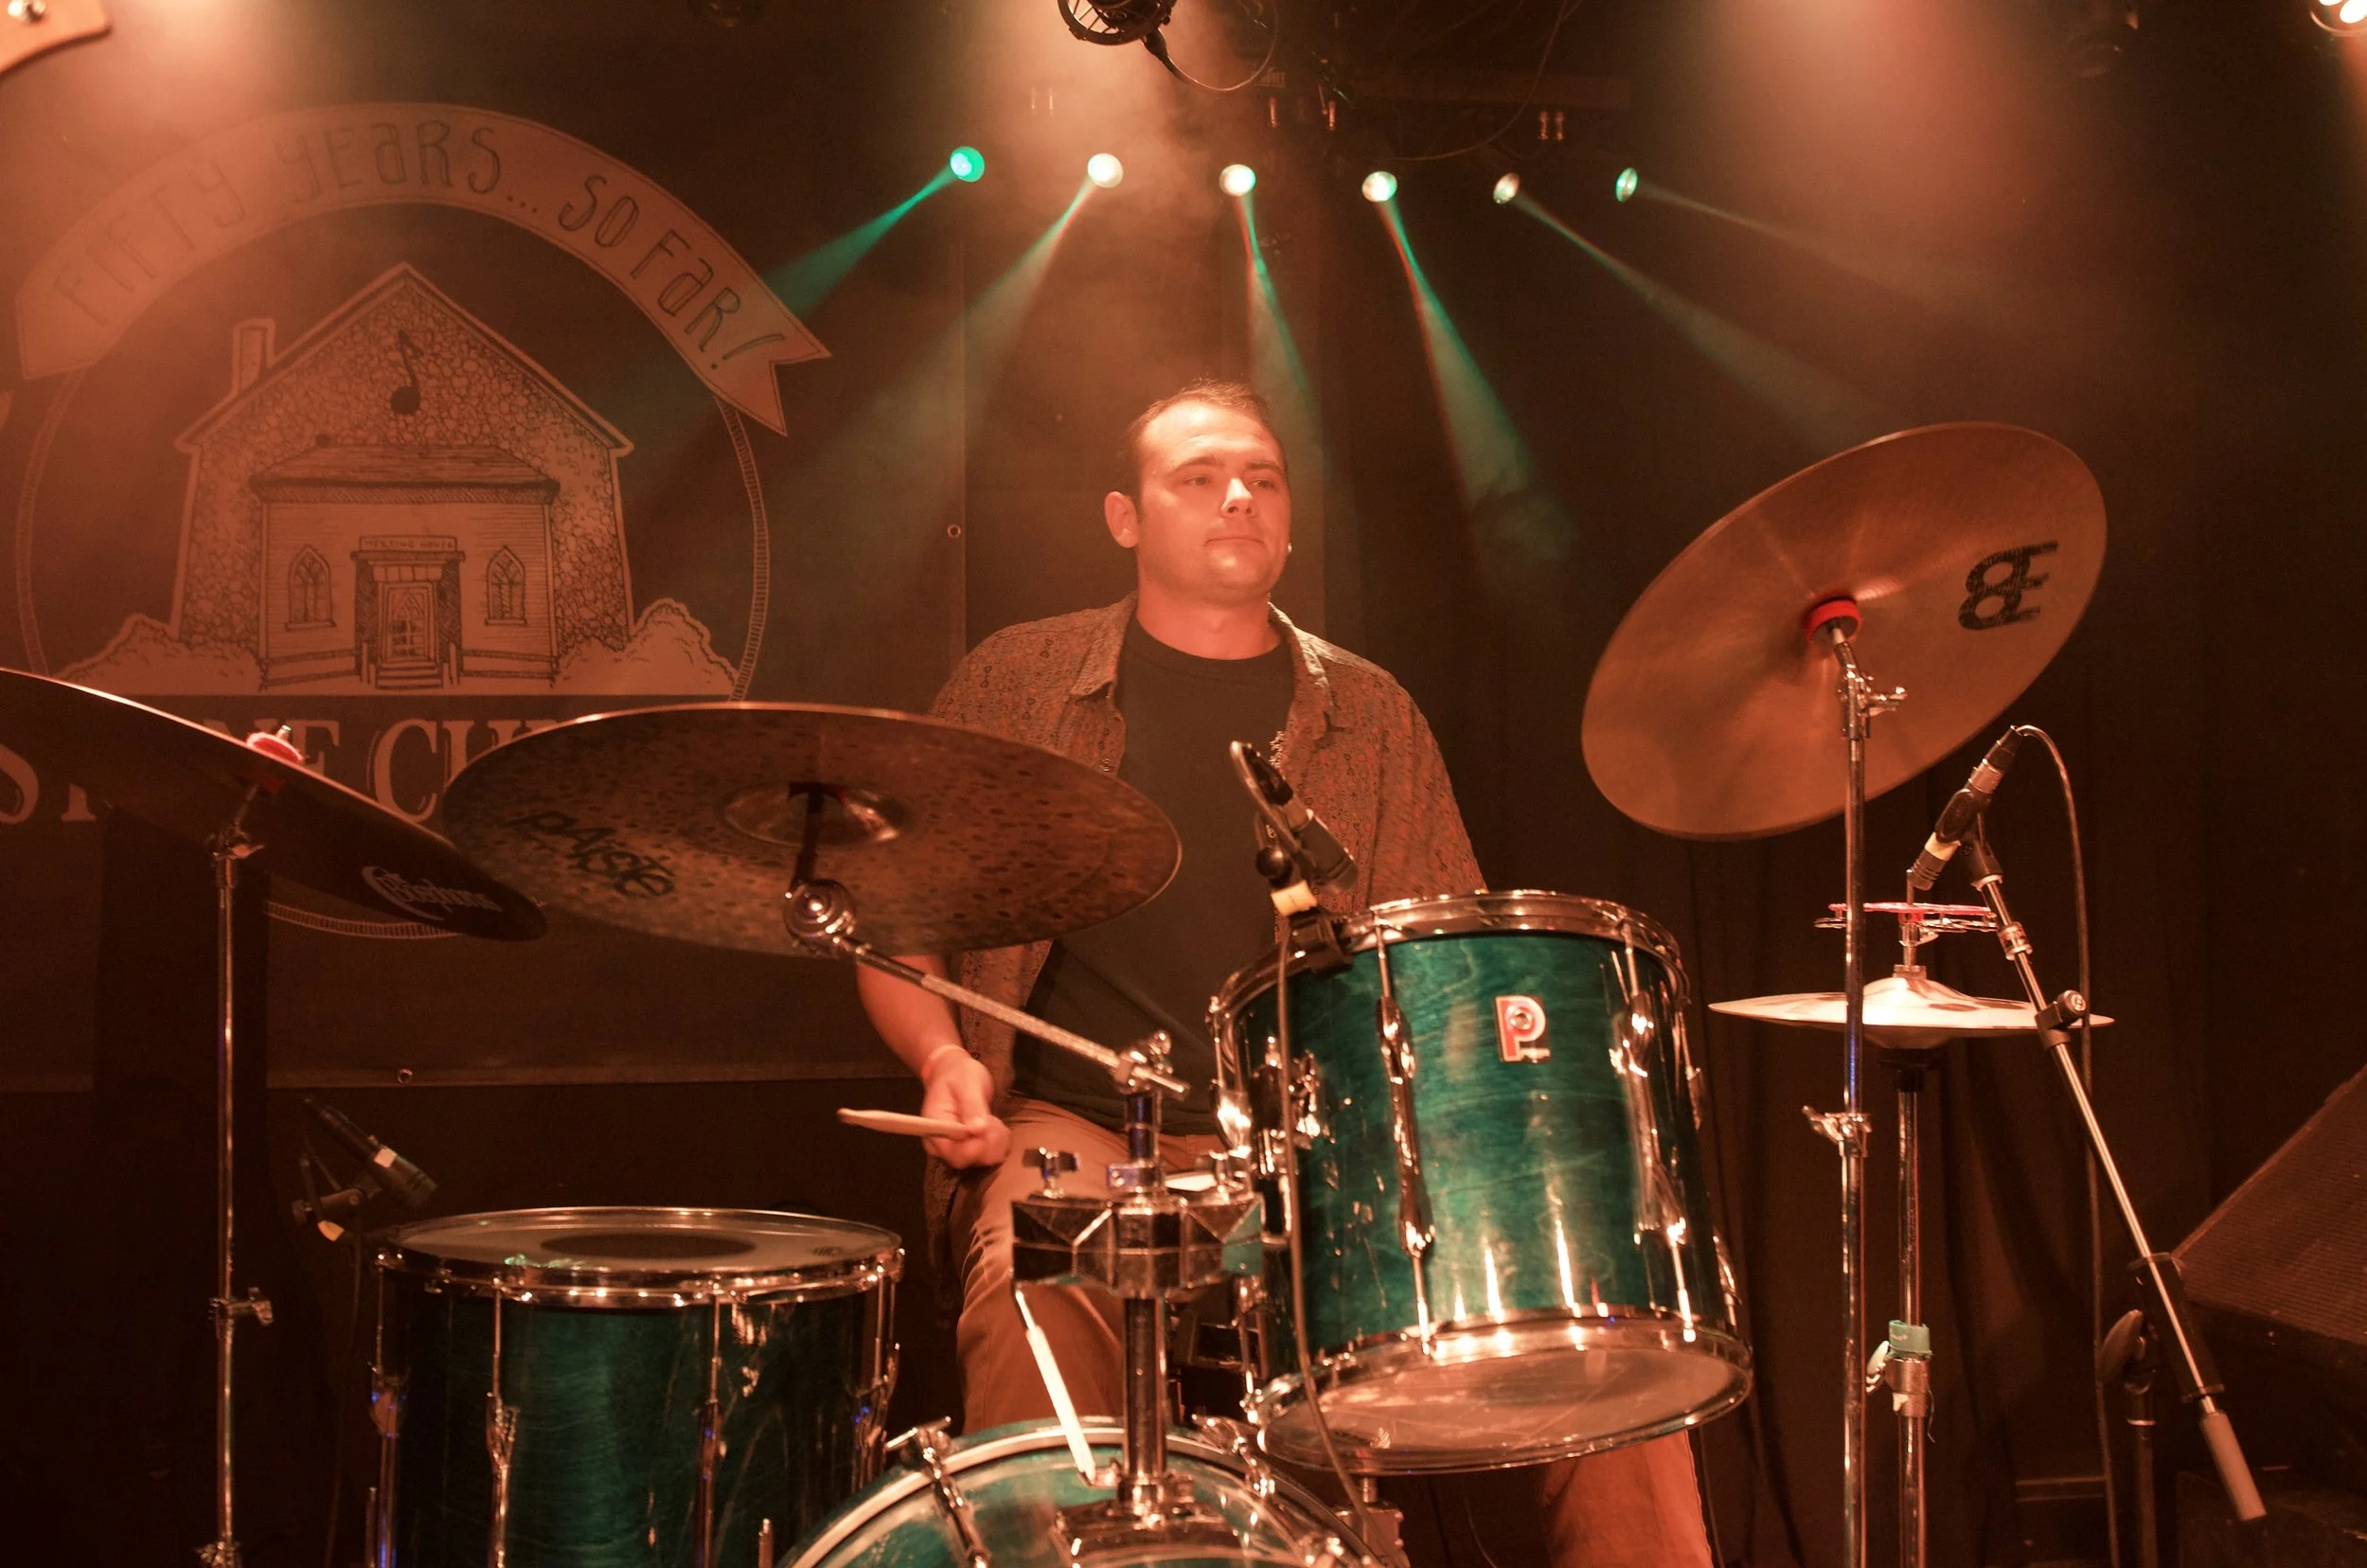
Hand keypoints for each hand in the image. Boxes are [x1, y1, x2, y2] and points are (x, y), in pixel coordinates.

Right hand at [918, 1046, 1009, 1168]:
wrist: (956, 1074)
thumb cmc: (958, 1075)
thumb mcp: (966, 1083)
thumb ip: (971, 1106)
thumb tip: (978, 1130)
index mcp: (935, 1131)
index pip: (955, 1155)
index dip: (976, 1147)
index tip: (986, 1124)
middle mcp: (944, 1147)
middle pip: (972, 1160)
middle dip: (989, 1139)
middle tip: (989, 1116)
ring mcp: (959, 1150)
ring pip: (987, 1159)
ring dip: (997, 1138)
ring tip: (990, 1117)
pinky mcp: (973, 1151)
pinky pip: (995, 1154)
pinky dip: (1001, 1140)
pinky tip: (993, 1124)